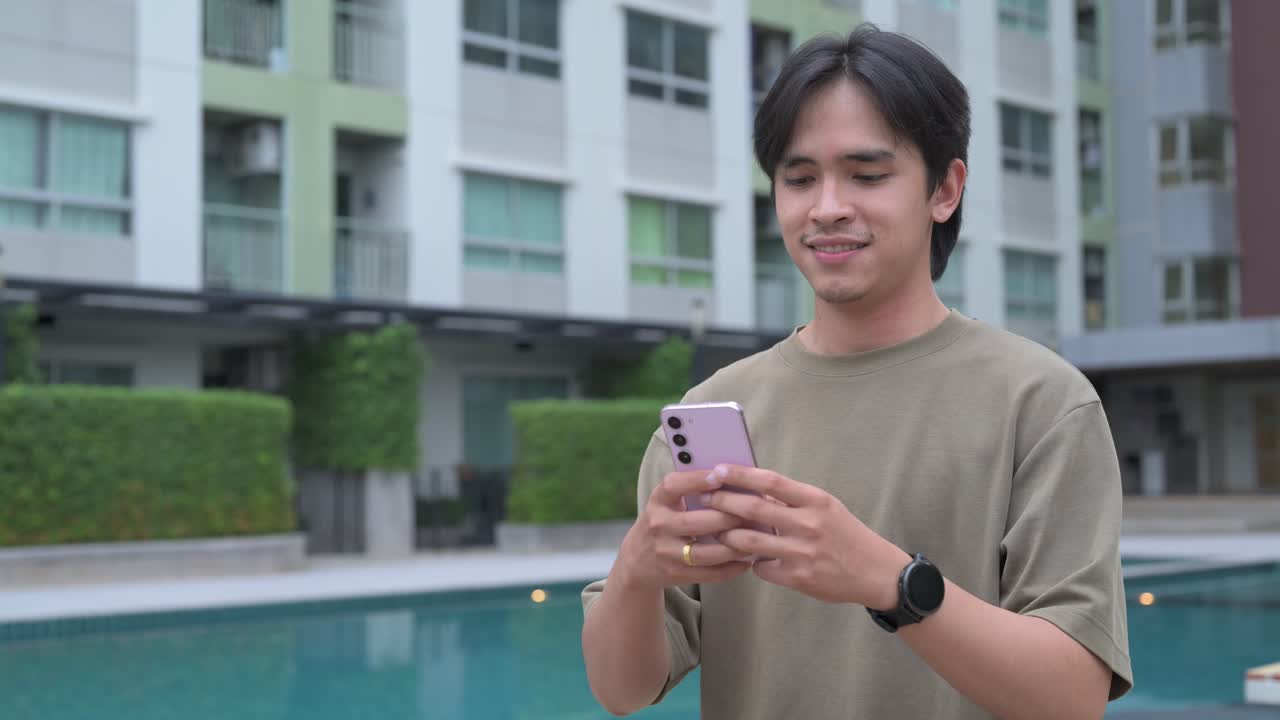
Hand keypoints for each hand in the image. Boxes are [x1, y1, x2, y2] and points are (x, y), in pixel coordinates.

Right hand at [614, 469, 755, 591]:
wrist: (638, 560)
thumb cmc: (664, 521)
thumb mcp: (667, 502)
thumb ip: (691, 490)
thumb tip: (733, 478)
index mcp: (657, 502)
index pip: (674, 486)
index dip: (697, 480)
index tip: (720, 474)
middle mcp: (659, 526)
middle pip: (696, 522)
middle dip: (728, 517)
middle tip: (754, 512)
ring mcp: (666, 553)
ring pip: (706, 552)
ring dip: (734, 546)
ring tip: (756, 538)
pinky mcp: (676, 574)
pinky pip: (710, 573)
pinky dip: (732, 568)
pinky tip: (748, 560)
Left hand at [704, 465, 910, 608]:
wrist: (876, 572)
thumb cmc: (847, 535)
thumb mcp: (826, 507)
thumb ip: (793, 500)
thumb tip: (754, 489)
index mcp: (816, 500)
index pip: (770, 481)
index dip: (739, 474)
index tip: (718, 470)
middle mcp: (808, 524)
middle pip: (754, 508)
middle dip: (723, 501)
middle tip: (705, 498)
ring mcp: (803, 552)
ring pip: (750, 541)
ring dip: (728, 535)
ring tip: (716, 530)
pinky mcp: (799, 577)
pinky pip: (762, 568)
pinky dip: (750, 563)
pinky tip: (747, 560)